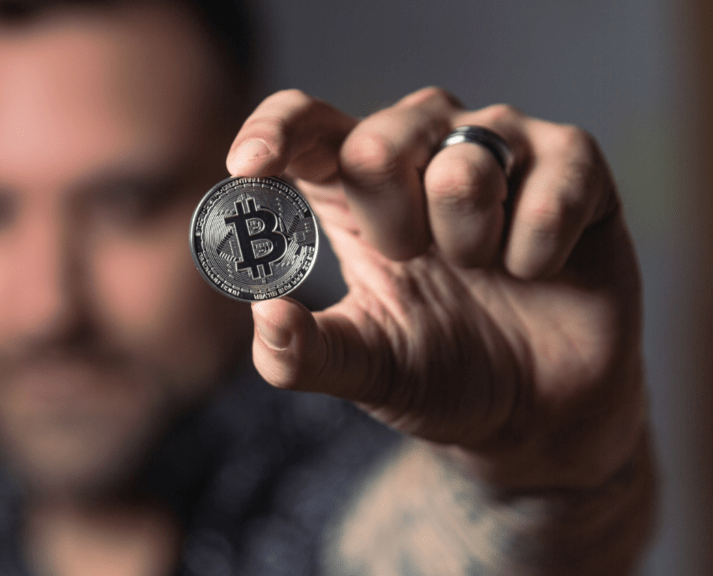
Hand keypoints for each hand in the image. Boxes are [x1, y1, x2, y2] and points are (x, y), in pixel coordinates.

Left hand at [226, 87, 646, 489]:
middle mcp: (422, 149)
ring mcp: (499, 148)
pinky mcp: (573, 163)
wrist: (536, 416)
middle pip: (375, 140)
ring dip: (467, 243)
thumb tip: (262, 312)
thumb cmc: (440, 373)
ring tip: (480, 269)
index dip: (274, 131)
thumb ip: (302, 352)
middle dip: (388, 224)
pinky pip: (550, 187)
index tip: (248, 169)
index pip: (306, 123)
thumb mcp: (363, 369)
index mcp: (357, 188)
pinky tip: (535, 272)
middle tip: (414, 262)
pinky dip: (534, 251)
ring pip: (464, 165)